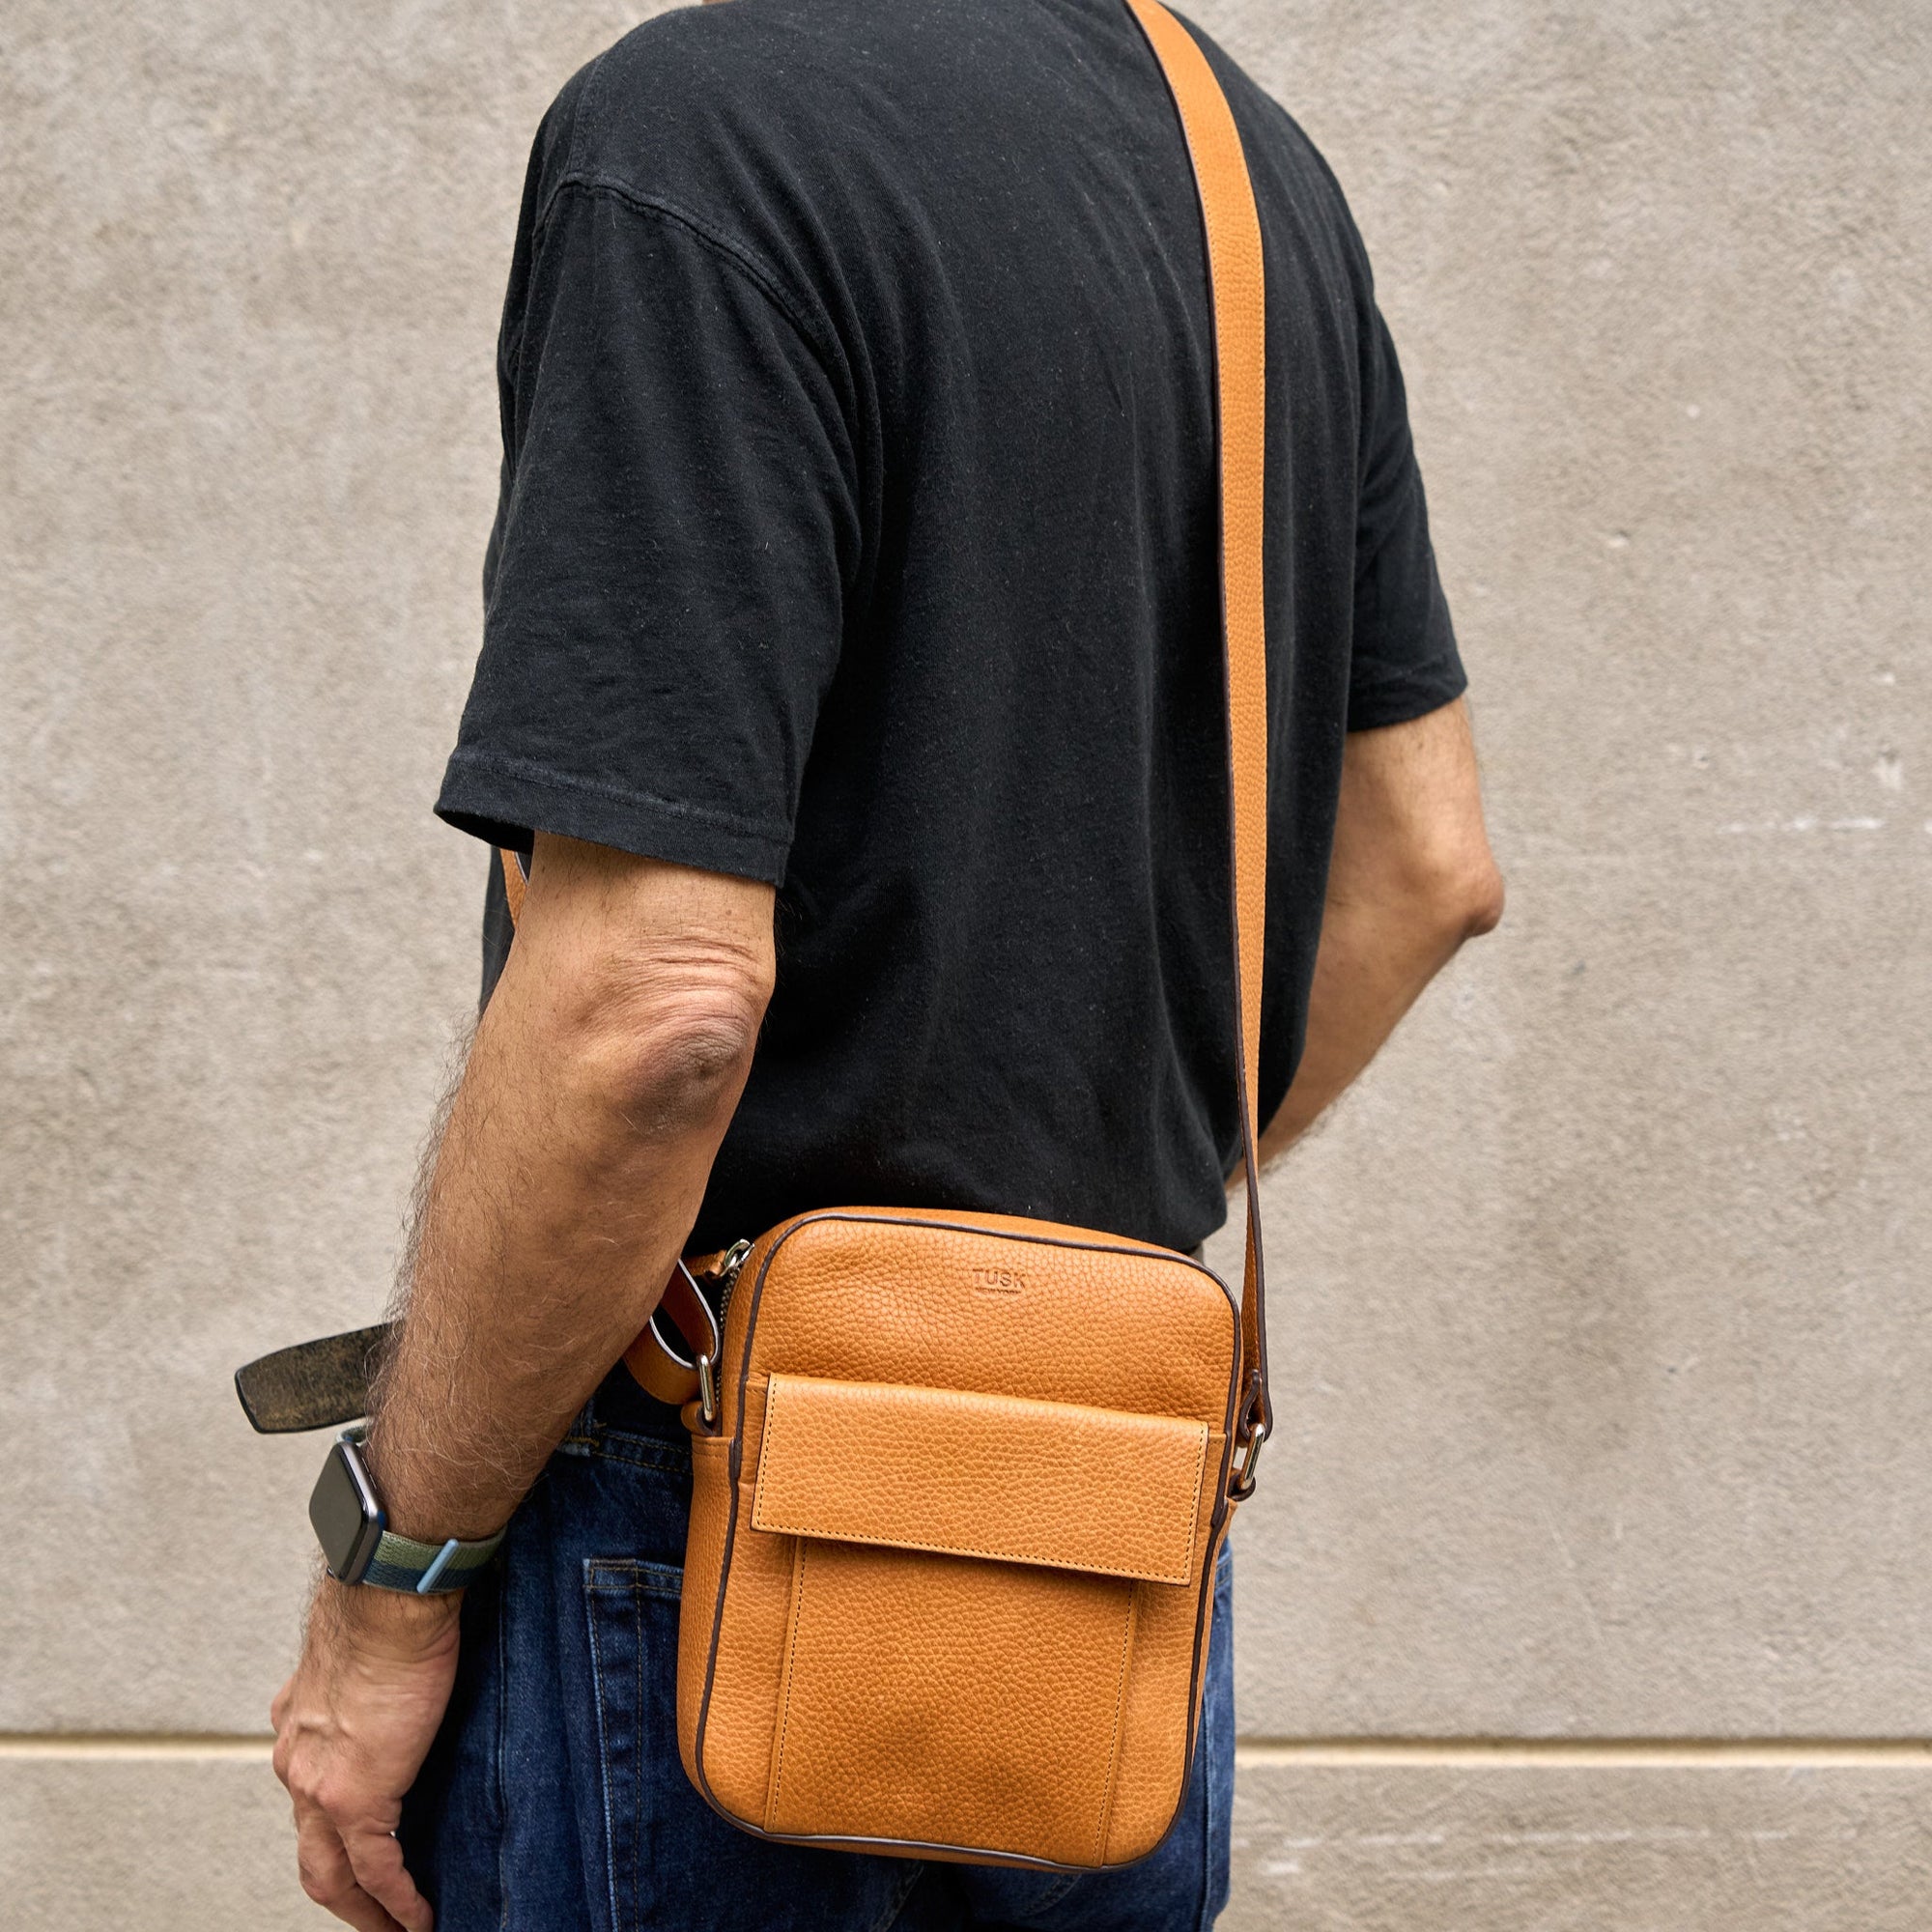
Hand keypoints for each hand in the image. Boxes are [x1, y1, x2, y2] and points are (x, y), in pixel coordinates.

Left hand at [271, 1579, 461, 1931]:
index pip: (309, 1797)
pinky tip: (420, 1917)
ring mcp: (320, 1787)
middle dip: (340, 1894)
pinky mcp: (357, 1798)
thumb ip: (369, 1678)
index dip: (331, 1831)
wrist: (389, 1599)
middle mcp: (298, 1762)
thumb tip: (405, 1670)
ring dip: (362, 1910)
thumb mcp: (364, 1649)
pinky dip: (398, 1901)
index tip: (359, 1850)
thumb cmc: (387, 1603)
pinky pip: (376, 1869)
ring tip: (396, 1929)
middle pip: (310, 1854)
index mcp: (299, 1724)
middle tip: (370, 1916)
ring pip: (331, 1875)